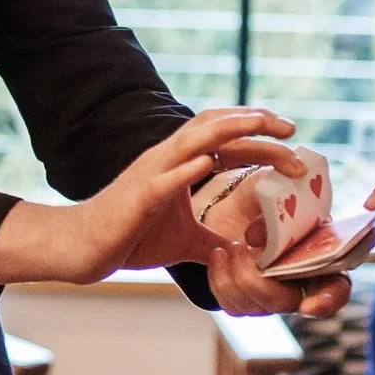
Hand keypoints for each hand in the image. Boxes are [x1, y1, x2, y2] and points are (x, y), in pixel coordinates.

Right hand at [0, 108, 296, 287]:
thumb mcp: (184, 240)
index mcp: (177, 164)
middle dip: (254, 122)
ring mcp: (150, 175)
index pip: (223, 139)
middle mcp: (166, 159)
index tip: (291, 139)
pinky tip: (206, 163)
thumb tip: (244, 251)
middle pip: (214, 127)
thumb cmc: (128, 237)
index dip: (257, 134)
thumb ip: (214, 239)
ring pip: (192, 140)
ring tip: (261, 124)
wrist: (82, 248)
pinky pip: (162, 180)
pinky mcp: (137, 199)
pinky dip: (185, 168)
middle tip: (291, 129)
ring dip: (230, 130)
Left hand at [193, 164, 353, 319]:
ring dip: (236, 275)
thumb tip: (260, 234)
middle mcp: (301, 283)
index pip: (336, 289)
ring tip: (230, 244)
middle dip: (260, 283)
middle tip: (242, 248)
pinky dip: (219, 279)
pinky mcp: (246, 301)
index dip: (328, 301)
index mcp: (323, 256)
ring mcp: (273, 296)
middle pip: (287, 303)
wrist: (240, 205)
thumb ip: (278, 208)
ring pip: (256, 307)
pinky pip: (231, 304)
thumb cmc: (270, 196)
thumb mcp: (277, 190)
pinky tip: (219, 254)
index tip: (310, 307)